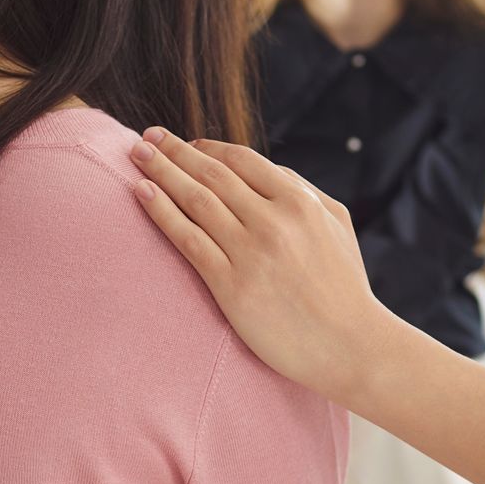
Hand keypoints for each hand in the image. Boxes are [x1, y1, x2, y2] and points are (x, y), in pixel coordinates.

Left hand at [128, 128, 398, 404]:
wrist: (349, 346)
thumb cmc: (344, 287)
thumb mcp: (336, 225)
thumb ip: (304, 191)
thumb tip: (266, 170)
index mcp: (299, 202)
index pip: (242, 160)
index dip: (207, 147)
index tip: (184, 144)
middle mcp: (273, 221)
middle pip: (212, 174)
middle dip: (174, 151)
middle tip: (146, 137)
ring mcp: (251, 253)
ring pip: (195, 200)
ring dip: (160, 172)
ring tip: (135, 155)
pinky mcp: (231, 287)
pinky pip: (188, 240)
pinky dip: (161, 212)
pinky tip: (141, 193)